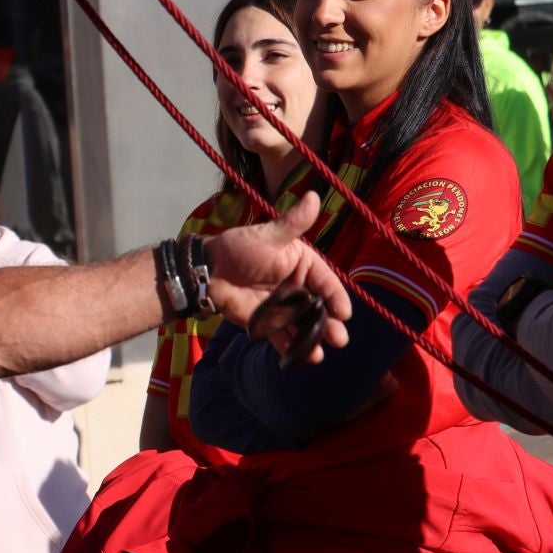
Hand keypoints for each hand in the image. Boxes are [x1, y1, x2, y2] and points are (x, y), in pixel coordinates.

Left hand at [203, 192, 350, 362]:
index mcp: (301, 263)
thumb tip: (314, 195)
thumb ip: (293, 223)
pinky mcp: (265, 321)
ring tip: (319, 353)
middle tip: (339, 339)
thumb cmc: (239, 248)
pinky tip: (302, 356)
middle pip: (317, 307)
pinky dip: (290, 346)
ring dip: (312, 339)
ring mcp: (281, 306)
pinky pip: (281, 335)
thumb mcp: (269, 236)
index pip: (325, 281)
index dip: (335, 297)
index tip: (344, 312)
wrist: (208, 270)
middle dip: (329, 324)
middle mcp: (295, 286)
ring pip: (301, 324)